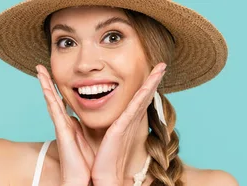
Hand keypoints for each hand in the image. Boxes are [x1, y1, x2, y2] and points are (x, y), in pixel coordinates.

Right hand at [36, 65, 94, 185]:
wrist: (81, 178)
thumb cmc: (85, 163)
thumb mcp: (87, 140)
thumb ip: (83, 129)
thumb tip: (81, 120)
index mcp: (70, 125)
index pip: (61, 103)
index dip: (56, 89)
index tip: (53, 76)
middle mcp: (63, 123)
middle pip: (52, 98)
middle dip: (47, 82)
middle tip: (40, 67)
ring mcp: (60, 126)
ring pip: (50, 100)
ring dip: (45, 84)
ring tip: (40, 70)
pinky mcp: (61, 130)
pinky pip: (54, 109)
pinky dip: (49, 96)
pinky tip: (46, 86)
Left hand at [90, 63, 166, 185]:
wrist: (103, 177)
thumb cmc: (100, 160)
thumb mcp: (96, 135)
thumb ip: (95, 123)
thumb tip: (85, 115)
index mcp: (123, 121)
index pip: (135, 99)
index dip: (144, 85)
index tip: (150, 72)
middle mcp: (129, 121)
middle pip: (144, 95)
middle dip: (153, 79)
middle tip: (162, 64)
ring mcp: (128, 123)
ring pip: (143, 98)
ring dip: (152, 82)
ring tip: (161, 67)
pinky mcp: (123, 127)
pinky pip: (135, 107)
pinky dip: (144, 95)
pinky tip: (149, 85)